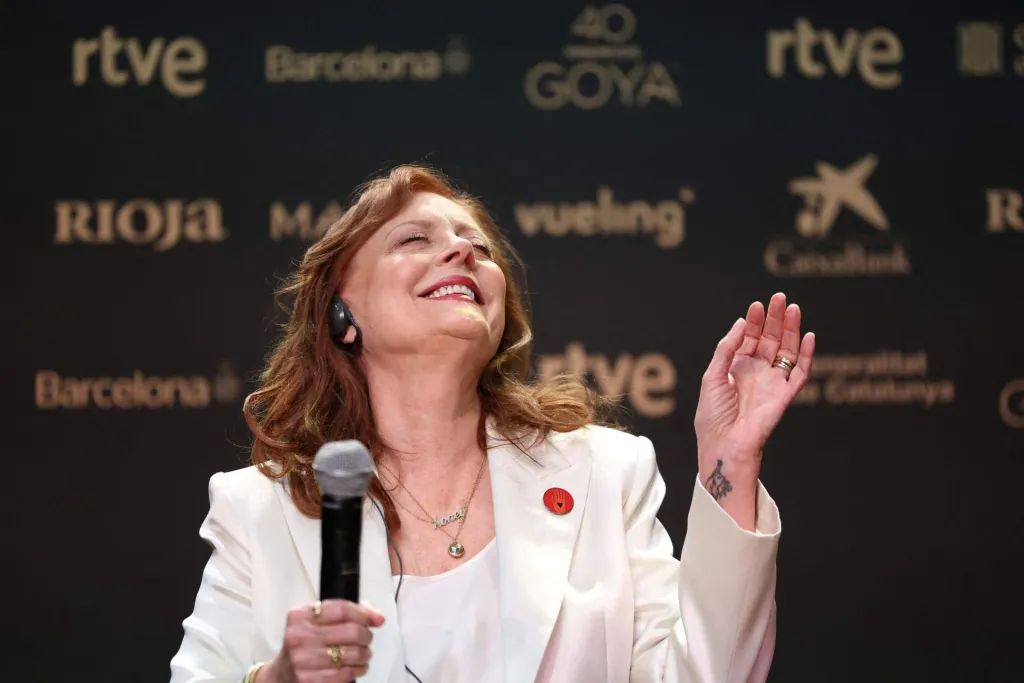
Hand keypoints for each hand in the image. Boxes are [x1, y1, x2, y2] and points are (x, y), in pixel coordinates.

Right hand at [260, 599, 385, 682]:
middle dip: (366, 636)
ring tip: (362, 655)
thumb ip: (346, 613)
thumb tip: (378, 618)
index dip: (363, 614)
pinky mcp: (309, 681)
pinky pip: (346, 674)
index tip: (372, 620)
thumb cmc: (304, 644)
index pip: (342, 609)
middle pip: (352, 631)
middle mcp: (299, 637)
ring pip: (353, 654)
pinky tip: (355, 668)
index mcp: (300, 616)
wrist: (281, 675)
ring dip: (364, 655)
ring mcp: (303, 661)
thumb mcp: (316, 622)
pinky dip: (357, 671)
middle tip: (366, 639)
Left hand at [694, 293, 814, 502]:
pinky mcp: (785, 395)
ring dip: (791, 330)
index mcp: (737, 369)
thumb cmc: (713, 416)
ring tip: (793, 308)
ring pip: (787, 351)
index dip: (754, 322)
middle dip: (775, 319)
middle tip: (780, 298)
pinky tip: (807, 335)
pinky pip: (801, 372)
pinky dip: (807, 355)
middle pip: (770, 340)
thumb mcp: (713, 375)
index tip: (756, 305)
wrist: (723, 445)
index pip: (750, 340)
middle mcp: (757, 374)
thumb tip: (740, 322)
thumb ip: (727, 348)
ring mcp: (772, 383)